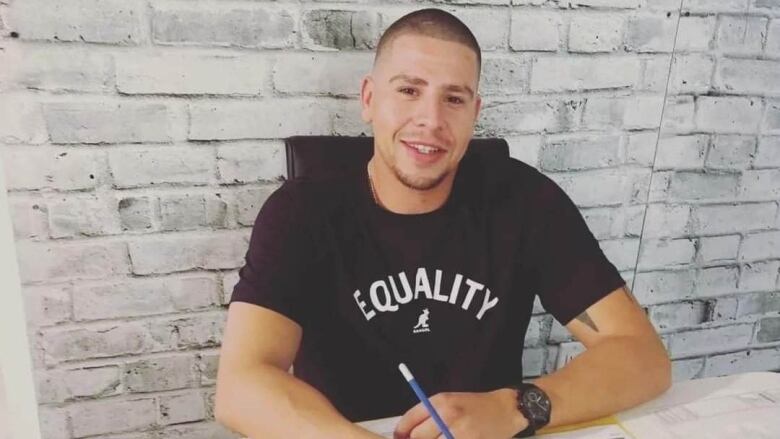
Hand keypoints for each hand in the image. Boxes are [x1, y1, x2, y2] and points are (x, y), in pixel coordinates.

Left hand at [393, 389, 527, 438]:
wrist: (505, 410)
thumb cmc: (476, 406)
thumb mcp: (449, 401)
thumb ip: (428, 414)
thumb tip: (406, 433)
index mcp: (439, 402)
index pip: (410, 420)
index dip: (401, 432)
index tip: (399, 438)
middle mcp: (447, 416)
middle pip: (418, 437)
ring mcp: (458, 432)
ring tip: (439, 438)